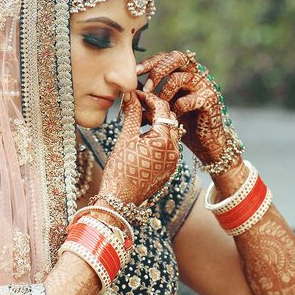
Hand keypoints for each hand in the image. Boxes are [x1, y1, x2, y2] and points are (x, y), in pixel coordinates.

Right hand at [98, 89, 180, 206]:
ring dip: (158, 123)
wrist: (120, 200)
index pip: (162, 108)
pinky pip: (169, 146)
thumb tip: (131, 95)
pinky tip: (144, 137)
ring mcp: (173, 161)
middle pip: (170, 118)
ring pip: (171, 132)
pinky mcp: (170, 169)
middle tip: (137, 105)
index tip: (137, 94)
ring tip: (139, 120)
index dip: (149, 97)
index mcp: (163, 141)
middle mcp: (174, 150)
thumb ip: (131, 114)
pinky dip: (160, 137)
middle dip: (155, 109)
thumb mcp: (125, 138)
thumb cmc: (120, 170)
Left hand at [136, 50, 232, 167]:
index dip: (150, 62)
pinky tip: (173, 117)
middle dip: (157, 71)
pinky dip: (176, 109)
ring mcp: (205, 85)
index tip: (135, 73)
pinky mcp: (210, 100)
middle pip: (176, 58)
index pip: (166, 57)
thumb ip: (149, 98)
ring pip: (179, 78)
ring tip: (157, 107)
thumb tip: (127, 93)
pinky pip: (188, 99)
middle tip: (146, 88)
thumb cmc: (183, 123)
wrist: (205, 143)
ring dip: (163, 93)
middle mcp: (196, 73)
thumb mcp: (162, 108)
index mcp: (185, 71)